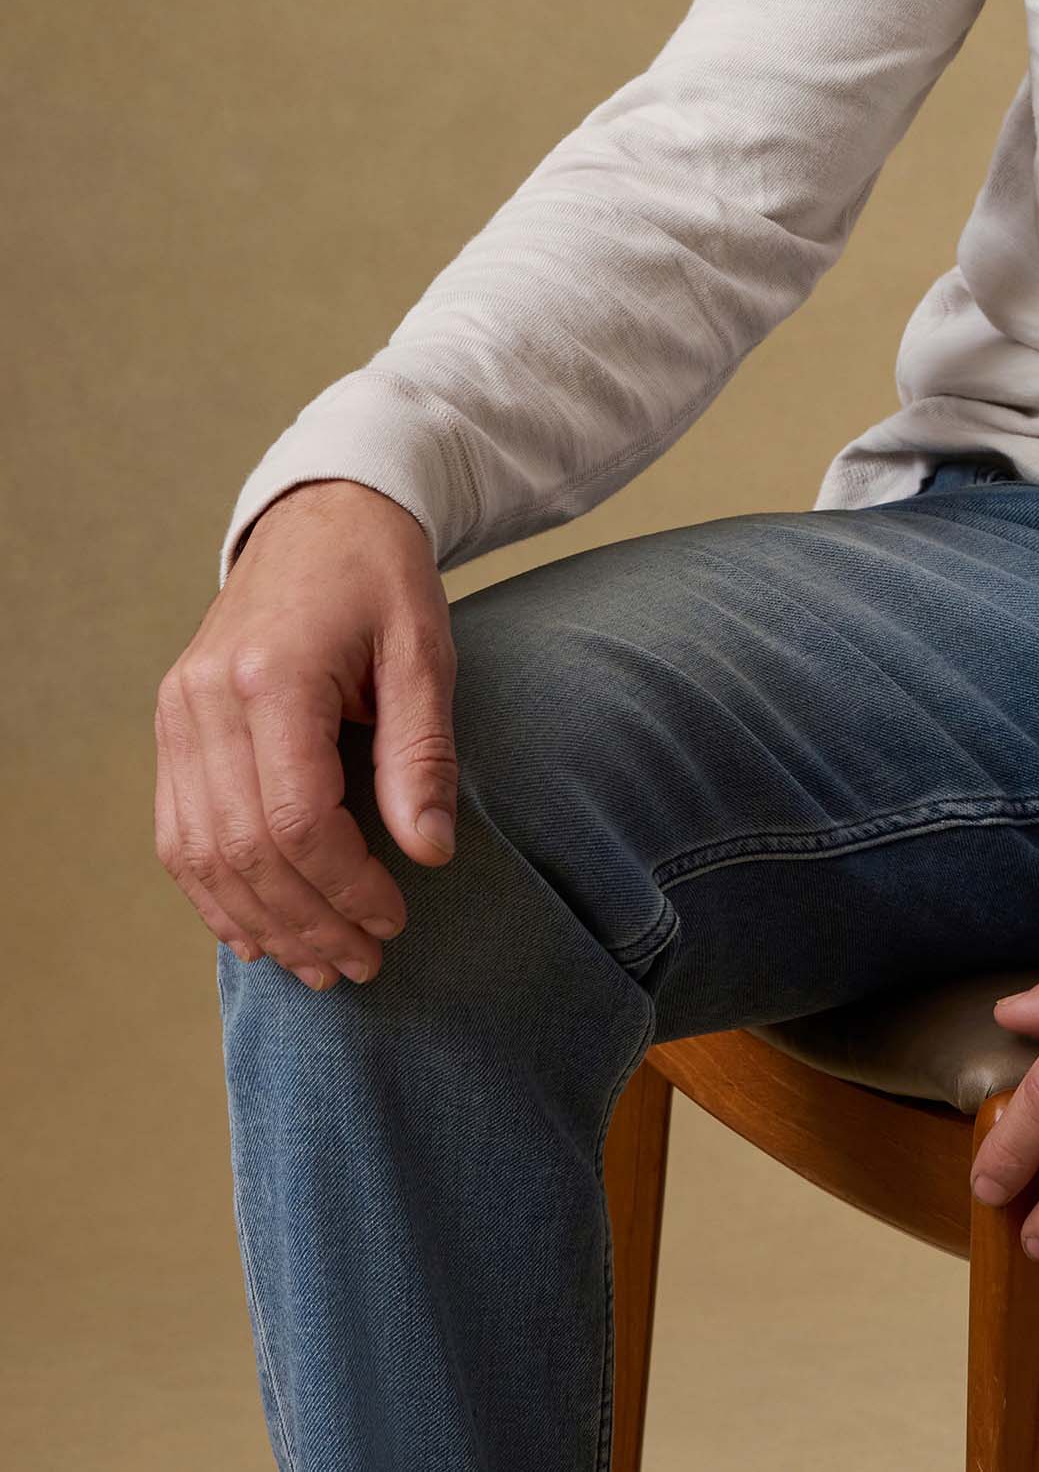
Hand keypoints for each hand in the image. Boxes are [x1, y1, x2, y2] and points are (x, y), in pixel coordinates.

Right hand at [153, 478, 459, 991]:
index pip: (294, 818)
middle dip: (306, 920)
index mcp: (272, 675)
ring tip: (318, 962)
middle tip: (361, 962)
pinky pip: (177, 831)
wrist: (320, 514)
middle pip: (242, 849)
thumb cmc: (381, 578)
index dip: (345, 885)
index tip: (395, 918)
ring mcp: (177, 713)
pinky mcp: (170, 724)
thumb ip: (422, 753)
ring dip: (259, 920)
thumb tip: (430, 854)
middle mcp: (206, 699)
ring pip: (199, 853)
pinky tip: (257, 931)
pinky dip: (214, 891)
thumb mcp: (424, 649)